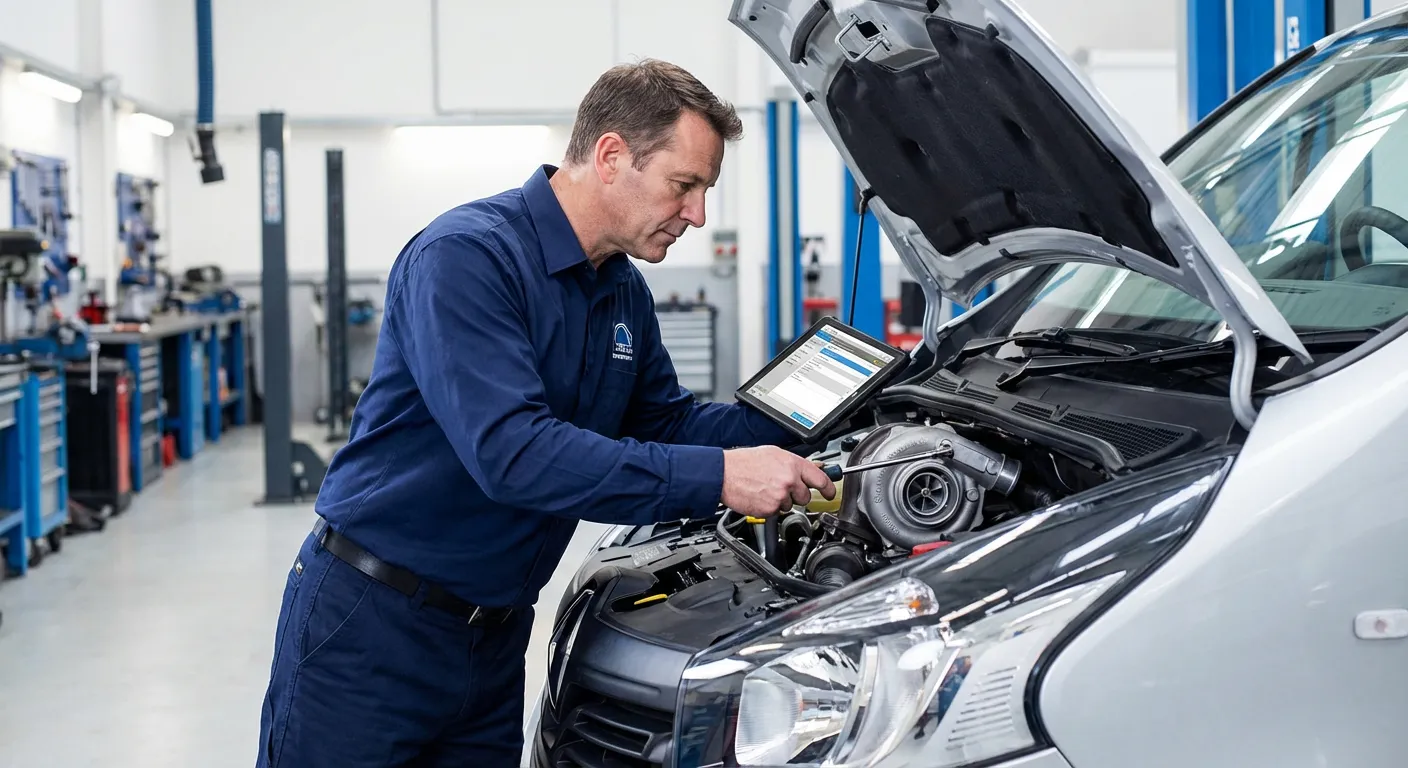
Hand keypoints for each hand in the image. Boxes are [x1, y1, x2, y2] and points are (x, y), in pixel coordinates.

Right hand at [721, 446, 836, 517]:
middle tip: (781, 487)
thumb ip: (796, 463)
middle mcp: (788, 480)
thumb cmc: (744, 462)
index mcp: (792, 464)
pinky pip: (776, 512)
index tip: (830, 493)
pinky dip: (769, 507)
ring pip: (790, 505)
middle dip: (796, 495)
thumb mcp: (774, 454)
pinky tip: (759, 496)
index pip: (820, 479)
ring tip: (765, 489)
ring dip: (781, 501)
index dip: (828, 488)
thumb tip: (815, 467)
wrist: (724, 474)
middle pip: (805, 497)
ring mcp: (780, 496)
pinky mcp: (770, 509)